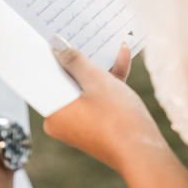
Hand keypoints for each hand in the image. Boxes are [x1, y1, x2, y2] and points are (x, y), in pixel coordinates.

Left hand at [44, 40, 170, 174]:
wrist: (143, 152)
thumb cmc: (117, 117)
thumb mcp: (96, 81)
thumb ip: (75, 61)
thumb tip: (56, 45)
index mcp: (52, 112)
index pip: (44, 78)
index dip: (50, 55)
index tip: (53, 36)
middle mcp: (61, 120)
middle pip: (66, 81)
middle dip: (81, 59)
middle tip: (83, 35)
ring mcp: (79, 124)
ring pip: (85, 89)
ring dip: (99, 69)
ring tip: (112, 45)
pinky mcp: (96, 126)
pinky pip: (97, 99)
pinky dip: (108, 83)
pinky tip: (123, 59)